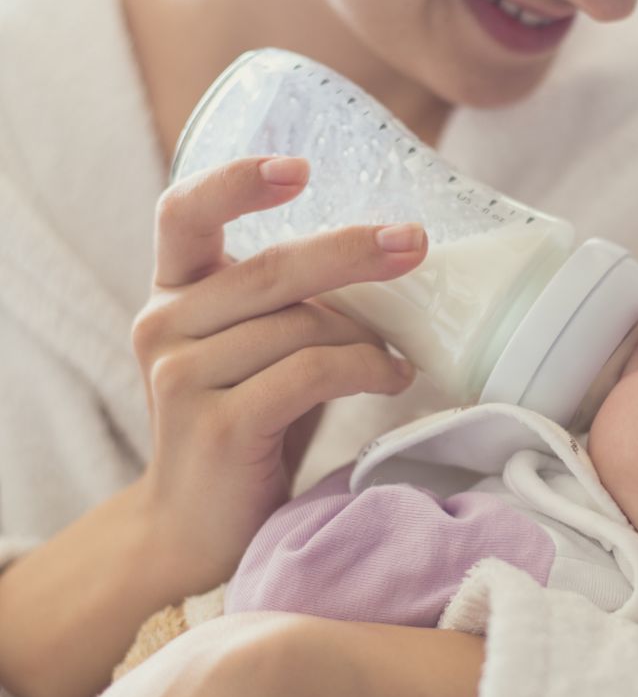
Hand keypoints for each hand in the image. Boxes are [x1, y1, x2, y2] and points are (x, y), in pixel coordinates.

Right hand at [131, 156, 427, 597]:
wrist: (194, 528)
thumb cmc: (246, 427)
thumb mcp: (256, 352)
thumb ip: (287, 306)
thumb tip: (386, 257)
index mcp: (173, 294)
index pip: (185, 213)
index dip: (237, 181)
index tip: (300, 168)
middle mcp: (163, 325)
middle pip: (270, 269)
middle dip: (352, 251)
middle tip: (414, 242)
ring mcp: (182, 376)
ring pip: (301, 326)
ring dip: (369, 336)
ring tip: (402, 353)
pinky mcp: (217, 424)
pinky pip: (311, 372)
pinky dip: (365, 369)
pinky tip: (393, 377)